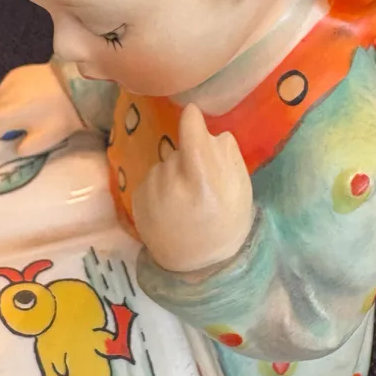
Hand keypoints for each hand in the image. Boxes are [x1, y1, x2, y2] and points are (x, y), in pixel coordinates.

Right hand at [0, 63, 85, 155]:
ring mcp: (7, 82)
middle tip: (21, 126)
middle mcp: (0, 98)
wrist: (76, 85)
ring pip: (0, 100)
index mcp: (3, 117)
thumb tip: (16, 146)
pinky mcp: (17, 72)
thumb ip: (23, 149)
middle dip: (3, 122)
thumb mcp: (43, 141)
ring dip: (8, 107)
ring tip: (27, 109)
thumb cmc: (59, 116)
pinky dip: (14, 94)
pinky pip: (8, 87)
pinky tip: (30, 95)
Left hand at [131, 103, 253, 274]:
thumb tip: (209, 130)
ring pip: (164, 163)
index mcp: (202, 180)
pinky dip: (160, 185)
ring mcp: (151, 191)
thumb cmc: (224, 222)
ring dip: (174, 172)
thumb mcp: (239, 190)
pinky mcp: (136, 199)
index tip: (192, 112)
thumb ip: (227, 156)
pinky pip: (151, 178)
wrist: (195, 263)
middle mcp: (172, 182)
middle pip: (180, 150)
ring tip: (185, 199)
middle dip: (189, 157)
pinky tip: (170, 206)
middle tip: (200, 182)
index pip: (191, 133)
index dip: (192, 119)